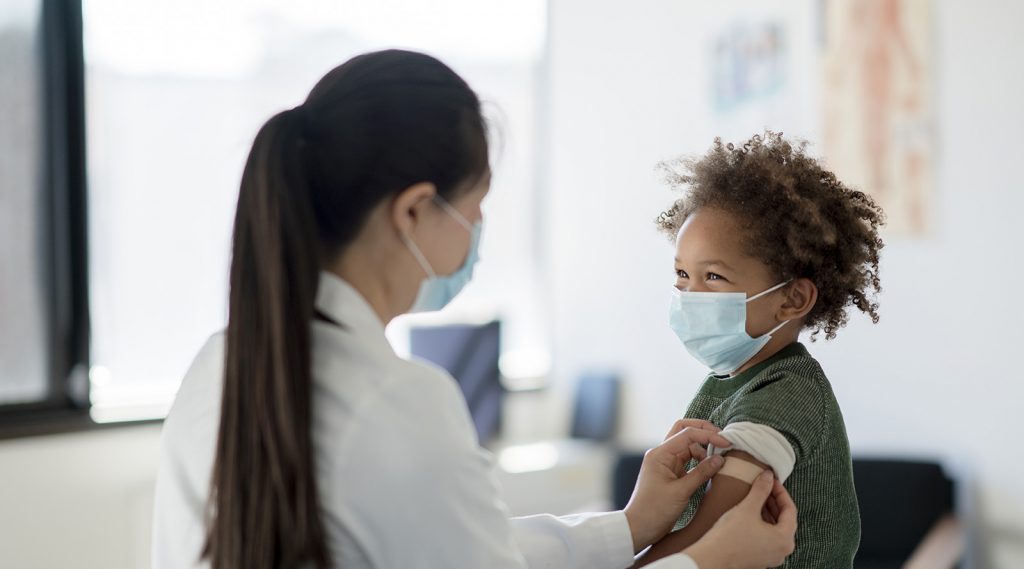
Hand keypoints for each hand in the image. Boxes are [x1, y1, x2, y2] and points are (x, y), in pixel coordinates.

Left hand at [622, 419, 730, 552]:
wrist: (640, 527)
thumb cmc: (655, 510)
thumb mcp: (681, 492)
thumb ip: (701, 473)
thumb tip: (720, 459)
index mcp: (660, 454)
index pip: (687, 433)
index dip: (708, 435)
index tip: (726, 443)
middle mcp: (661, 454)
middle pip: (684, 431)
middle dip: (704, 432)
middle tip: (722, 440)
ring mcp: (665, 463)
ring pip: (687, 445)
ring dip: (703, 448)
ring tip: (718, 458)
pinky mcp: (670, 473)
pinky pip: (687, 459)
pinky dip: (700, 459)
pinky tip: (710, 467)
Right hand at [686, 471, 796, 568]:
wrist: (712, 557)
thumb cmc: (729, 538)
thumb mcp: (748, 507)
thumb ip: (761, 489)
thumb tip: (768, 477)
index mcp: (784, 539)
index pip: (790, 509)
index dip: (781, 492)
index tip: (772, 482)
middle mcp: (781, 550)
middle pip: (784, 520)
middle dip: (774, 501)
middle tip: (764, 487)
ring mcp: (771, 556)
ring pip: (774, 528)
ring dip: (767, 512)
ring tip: (756, 498)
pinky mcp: (759, 558)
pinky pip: (766, 537)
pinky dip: (761, 523)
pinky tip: (750, 514)